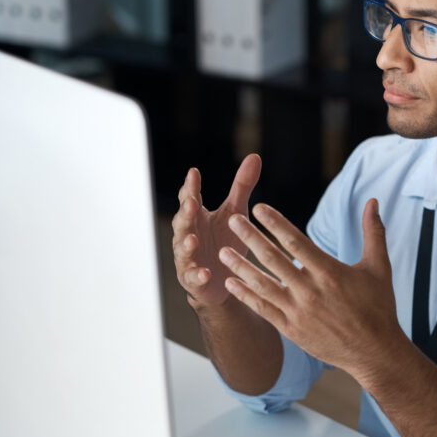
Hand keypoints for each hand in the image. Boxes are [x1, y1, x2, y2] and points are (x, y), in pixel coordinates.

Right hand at [172, 154, 260, 310]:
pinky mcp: (194, 280)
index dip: (191, 186)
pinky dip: (198, 275)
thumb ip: (241, 186)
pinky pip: (193, 277)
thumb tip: (254, 156)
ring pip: (182, 250)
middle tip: (191, 203)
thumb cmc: (226, 240)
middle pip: (183, 222)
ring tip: (192, 240)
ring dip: (186, 245)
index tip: (194, 173)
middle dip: (186, 213)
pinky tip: (205, 273)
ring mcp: (188, 258)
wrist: (226, 279)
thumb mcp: (236, 212)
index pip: (190, 198)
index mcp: (197, 217)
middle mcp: (188, 235)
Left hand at [217, 199, 403, 374]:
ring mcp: (298, 312)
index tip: (259, 208)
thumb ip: (373, 232)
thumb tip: (372, 201)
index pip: (296, 241)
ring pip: (262, 284)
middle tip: (232, 220)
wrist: (374, 351)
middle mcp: (310, 291)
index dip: (275, 223)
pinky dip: (246, 295)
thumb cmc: (378, 307)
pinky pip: (263, 309)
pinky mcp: (292, 329)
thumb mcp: (379, 267)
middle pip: (273, 259)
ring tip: (222, 252)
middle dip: (250, 238)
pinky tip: (231, 283)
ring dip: (240, 266)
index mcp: (330, 272)